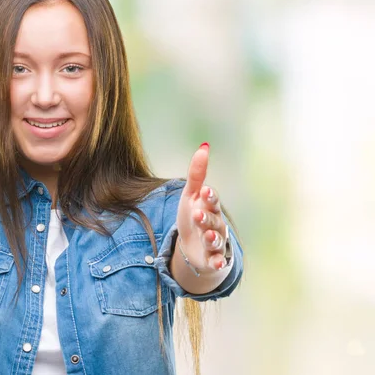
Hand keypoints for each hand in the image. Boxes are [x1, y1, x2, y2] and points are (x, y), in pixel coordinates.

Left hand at [176, 143, 227, 272]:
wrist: (193, 244)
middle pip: (213, 220)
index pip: (211, 200)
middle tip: (197, 214)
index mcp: (209, 207)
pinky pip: (216, 261)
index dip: (209, 196)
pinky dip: (217, 262)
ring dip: (212, 237)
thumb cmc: (194, 214)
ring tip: (207, 235)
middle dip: (206, 218)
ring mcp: (214, 243)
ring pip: (215, 240)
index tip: (205, 190)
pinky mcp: (211, 259)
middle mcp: (216, 224)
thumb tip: (204, 146)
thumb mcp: (191, 195)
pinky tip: (217, 263)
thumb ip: (197, 174)